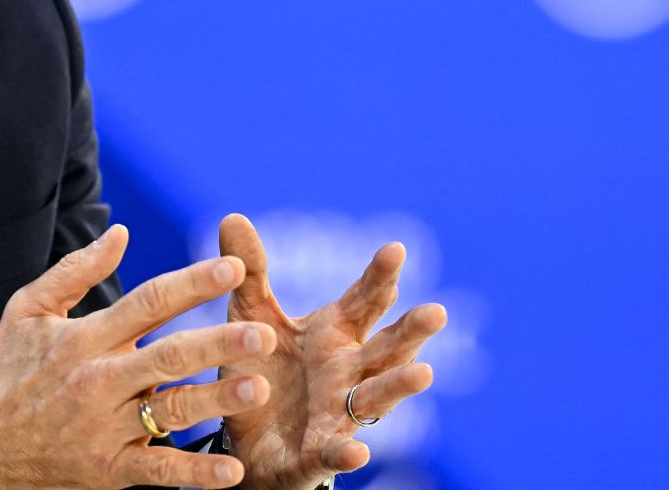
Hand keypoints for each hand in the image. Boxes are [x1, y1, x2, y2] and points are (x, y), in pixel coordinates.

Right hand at [0, 224, 277, 488]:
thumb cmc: (6, 371)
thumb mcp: (28, 311)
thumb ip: (76, 270)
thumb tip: (120, 234)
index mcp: (86, 338)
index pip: (148, 302)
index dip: (192, 283)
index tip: (233, 267)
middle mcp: (99, 380)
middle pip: (168, 357)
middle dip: (218, 344)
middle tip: (263, 334)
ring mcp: (105, 427)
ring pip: (170, 412)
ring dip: (216, 400)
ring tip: (256, 388)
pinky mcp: (108, 469)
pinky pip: (158, 471)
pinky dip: (195, 473)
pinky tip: (231, 471)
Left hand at [216, 214, 446, 489]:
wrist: (243, 441)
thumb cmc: (259, 372)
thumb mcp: (250, 317)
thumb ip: (250, 273)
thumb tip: (232, 215)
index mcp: (335, 332)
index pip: (366, 300)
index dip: (381, 276)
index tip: (395, 248)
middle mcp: (347, 371)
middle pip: (386, 348)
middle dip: (411, 331)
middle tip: (437, 311)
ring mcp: (338, 413)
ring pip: (374, 398)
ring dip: (399, 387)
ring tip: (423, 373)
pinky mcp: (318, 453)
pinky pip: (334, 454)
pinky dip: (346, 453)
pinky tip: (358, 452)